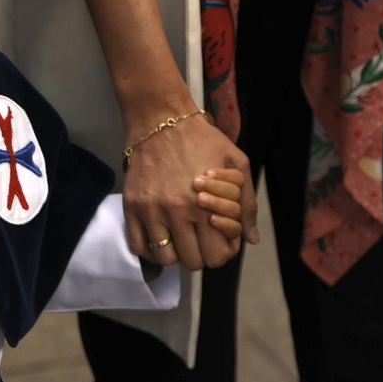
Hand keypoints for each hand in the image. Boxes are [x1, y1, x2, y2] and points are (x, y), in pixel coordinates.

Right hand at [121, 109, 255, 271]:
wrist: (161, 120)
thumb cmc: (204, 141)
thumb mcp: (238, 165)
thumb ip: (247, 205)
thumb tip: (251, 239)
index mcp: (207, 205)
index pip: (218, 254)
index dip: (224, 251)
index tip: (222, 239)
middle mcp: (177, 212)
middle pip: (194, 262)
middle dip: (203, 254)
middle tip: (203, 239)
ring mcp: (151, 211)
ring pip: (166, 259)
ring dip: (177, 254)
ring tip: (182, 237)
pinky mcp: (131, 207)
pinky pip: (138, 247)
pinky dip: (151, 250)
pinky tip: (162, 238)